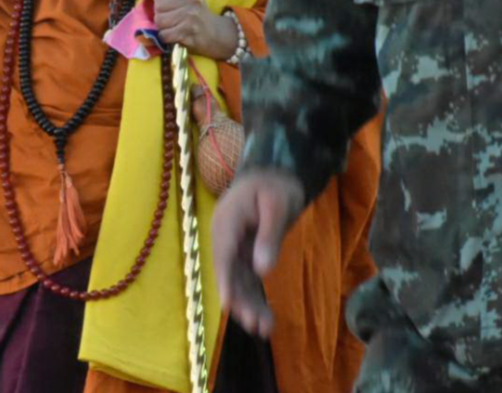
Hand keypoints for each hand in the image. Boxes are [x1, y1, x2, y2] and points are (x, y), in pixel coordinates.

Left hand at [153, 0, 236, 59]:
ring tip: (174, 25)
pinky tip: (175, 34)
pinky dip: (166, 37)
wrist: (215, 34)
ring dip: (163, 26)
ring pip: (159, 20)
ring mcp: (190, 15)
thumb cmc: (197, 13)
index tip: (168, 3)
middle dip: (161, 13)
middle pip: (158, 5)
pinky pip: (164, 34)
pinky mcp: (187, 32)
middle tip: (172, 17)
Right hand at [211, 171, 305, 337]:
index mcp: (227, 222)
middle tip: (257, 325)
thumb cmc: (275, 185)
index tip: (228, 305)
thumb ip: (270, 236)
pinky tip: (266, 318)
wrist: (274, 172)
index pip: (223, 256)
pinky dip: (256, 297)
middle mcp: (225, 237)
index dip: (226, 281)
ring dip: (250, 304)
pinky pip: (248, 279)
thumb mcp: (277, 205)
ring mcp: (234, 247)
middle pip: (230, 274)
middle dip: (242, 301)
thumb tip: (262, 271)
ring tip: (265, 329)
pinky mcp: (245, 254)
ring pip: (239, 281)